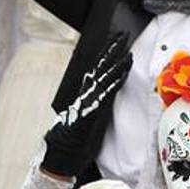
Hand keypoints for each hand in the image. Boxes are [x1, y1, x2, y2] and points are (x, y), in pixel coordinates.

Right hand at [42, 33, 131, 176]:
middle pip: (100, 67)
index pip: (96, 71)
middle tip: (123, 34)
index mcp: (85, 96)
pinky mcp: (94, 110)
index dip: (105, 56)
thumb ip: (93, 110)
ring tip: (127, 46)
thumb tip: (100, 104)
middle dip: (112, 49)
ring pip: (105, 75)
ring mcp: (90, 101)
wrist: (61, 155)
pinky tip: (125, 68)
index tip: (115, 43)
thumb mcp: (86, 122)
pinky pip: (108, 91)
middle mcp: (86, 95)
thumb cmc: (73, 144)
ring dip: (117, 60)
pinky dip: (117, 78)